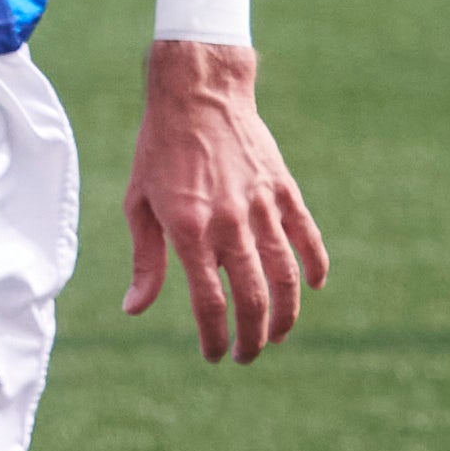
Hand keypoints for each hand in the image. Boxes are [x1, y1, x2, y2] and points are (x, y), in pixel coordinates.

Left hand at [122, 41, 327, 361]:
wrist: (197, 94)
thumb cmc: (158, 150)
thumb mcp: (138, 204)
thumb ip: (145, 260)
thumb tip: (135, 309)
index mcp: (188, 229)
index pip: (209, 302)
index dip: (214, 336)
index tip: (215, 355)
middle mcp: (229, 223)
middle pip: (252, 298)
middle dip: (253, 337)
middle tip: (248, 355)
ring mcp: (262, 207)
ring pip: (286, 276)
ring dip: (286, 314)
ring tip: (278, 335)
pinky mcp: (285, 190)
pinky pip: (308, 238)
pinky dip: (314, 266)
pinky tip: (311, 287)